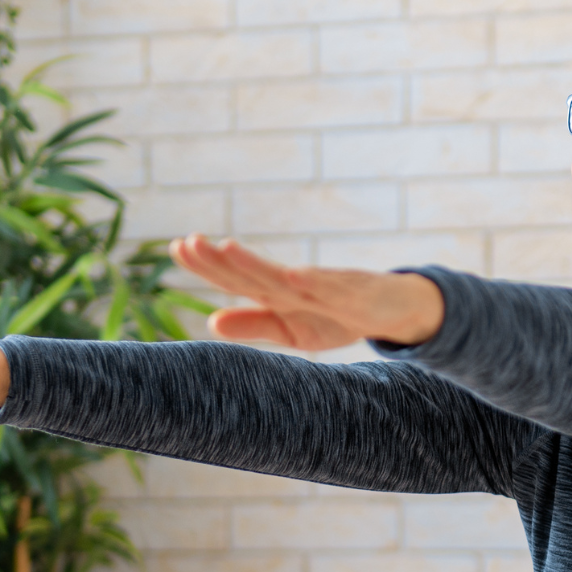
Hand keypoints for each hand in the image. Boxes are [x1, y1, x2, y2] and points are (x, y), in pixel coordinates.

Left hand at [170, 236, 444, 351]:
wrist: (395, 311)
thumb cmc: (339, 317)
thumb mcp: (292, 330)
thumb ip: (254, 324)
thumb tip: (210, 320)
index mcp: (278, 293)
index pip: (236, 278)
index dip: (207, 265)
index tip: (177, 247)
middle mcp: (296, 284)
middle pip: (252, 271)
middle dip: (220, 258)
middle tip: (187, 241)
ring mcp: (326, 285)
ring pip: (286, 275)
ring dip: (257, 263)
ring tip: (226, 248)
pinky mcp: (355, 292)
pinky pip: (333, 287)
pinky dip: (313, 281)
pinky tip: (292, 276)